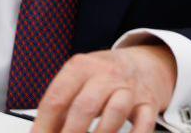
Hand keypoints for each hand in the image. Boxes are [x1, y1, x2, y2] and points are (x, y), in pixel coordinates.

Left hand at [32, 45, 176, 132]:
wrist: (144, 63)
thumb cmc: (103, 76)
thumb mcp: (79, 79)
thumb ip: (61, 104)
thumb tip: (42, 131)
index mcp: (81, 66)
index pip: (57, 98)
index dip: (44, 124)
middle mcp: (106, 75)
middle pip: (85, 106)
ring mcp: (128, 89)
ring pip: (115, 112)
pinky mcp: (148, 103)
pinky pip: (144, 123)